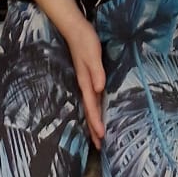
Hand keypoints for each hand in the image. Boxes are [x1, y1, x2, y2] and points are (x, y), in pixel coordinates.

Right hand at [65, 19, 104, 147]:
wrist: (75, 29)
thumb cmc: (85, 40)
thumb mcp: (92, 54)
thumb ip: (96, 71)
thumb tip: (100, 89)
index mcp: (86, 82)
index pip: (92, 106)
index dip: (96, 122)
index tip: (102, 137)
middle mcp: (86, 85)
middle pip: (90, 111)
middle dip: (94, 129)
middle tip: (101, 147)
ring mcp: (86, 81)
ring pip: (91, 106)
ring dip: (94, 121)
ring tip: (99, 136)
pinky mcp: (89, 76)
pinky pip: (93, 98)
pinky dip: (96, 108)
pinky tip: (100, 110)